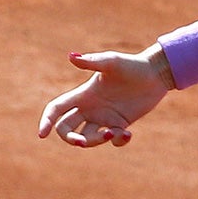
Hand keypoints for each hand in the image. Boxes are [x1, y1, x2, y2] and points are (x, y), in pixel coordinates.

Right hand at [37, 49, 171, 147]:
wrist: (155, 74)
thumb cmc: (132, 65)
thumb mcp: (111, 63)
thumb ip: (91, 62)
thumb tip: (71, 56)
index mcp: (83, 94)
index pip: (57, 109)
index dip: (47, 121)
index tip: (42, 135)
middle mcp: (90, 107)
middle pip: (67, 128)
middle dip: (70, 138)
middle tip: (81, 142)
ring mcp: (105, 117)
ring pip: (88, 137)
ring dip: (96, 141)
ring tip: (114, 133)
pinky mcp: (120, 123)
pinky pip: (113, 140)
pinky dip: (117, 141)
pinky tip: (127, 134)